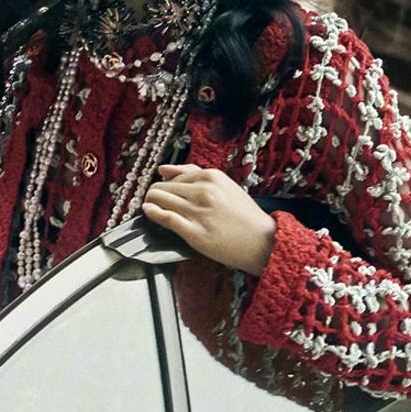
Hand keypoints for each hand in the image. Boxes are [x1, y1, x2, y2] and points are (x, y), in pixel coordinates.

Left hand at [141, 166, 276, 277]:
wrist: (262, 241)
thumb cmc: (245, 216)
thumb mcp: (225, 186)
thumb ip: (196, 175)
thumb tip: (164, 169)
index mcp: (211, 177)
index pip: (174, 175)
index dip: (165, 185)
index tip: (164, 193)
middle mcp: (202, 191)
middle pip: (162, 187)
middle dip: (155, 194)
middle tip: (155, 202)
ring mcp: (197, 211)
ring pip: (159, 199)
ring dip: (151, 202)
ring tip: (151, 207)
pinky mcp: (194, 232)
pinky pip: (164, 218)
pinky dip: (152, 213)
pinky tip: (148, 212)